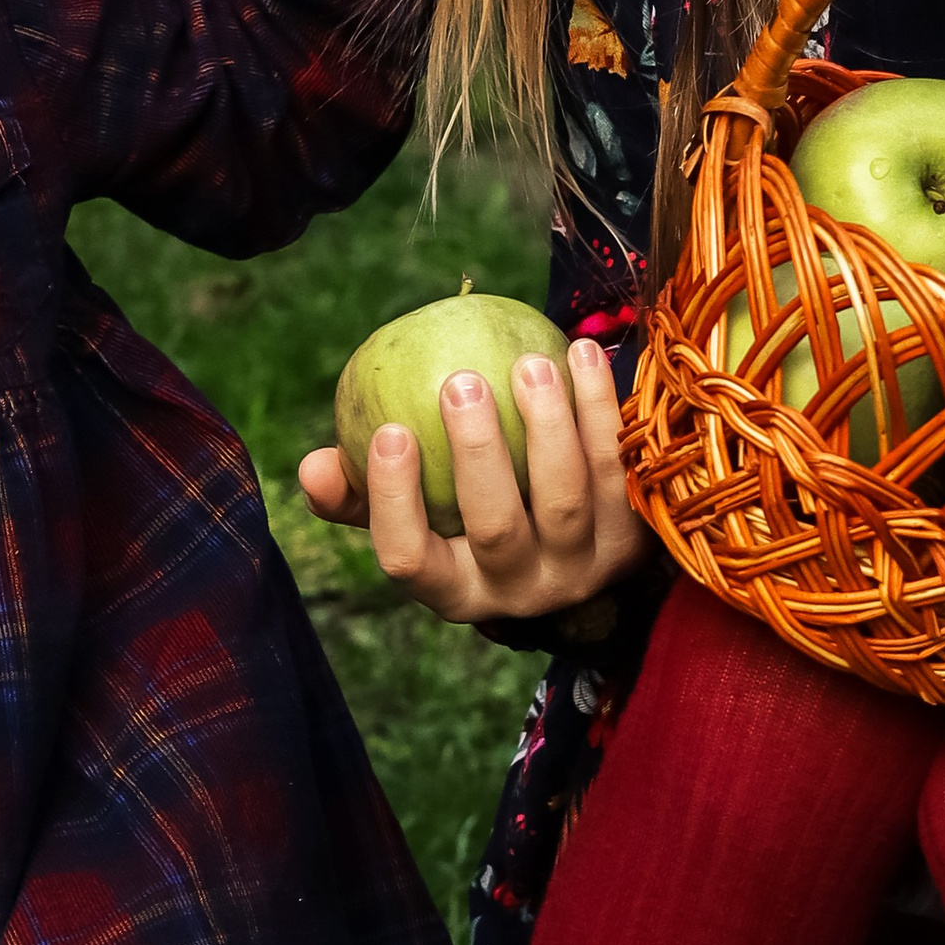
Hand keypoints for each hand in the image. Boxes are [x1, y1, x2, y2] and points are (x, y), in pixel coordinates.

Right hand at [296, 334, 656, 622]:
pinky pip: (617, 467)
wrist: (580, 547)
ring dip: (548, 426)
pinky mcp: (633, 538)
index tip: (388, 431)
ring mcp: (583, 568)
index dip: (394, 501)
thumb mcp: (416, 516)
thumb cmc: (467, 515)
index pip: (410, 561)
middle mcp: (520, 592)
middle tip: (459, 381)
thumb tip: (310, 466)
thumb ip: (363, 492)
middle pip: (496, 529)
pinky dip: (601, 408)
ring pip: (566, 500)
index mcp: (454, 590)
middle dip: (477, 455)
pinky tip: (580, 352)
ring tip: (528, 361)